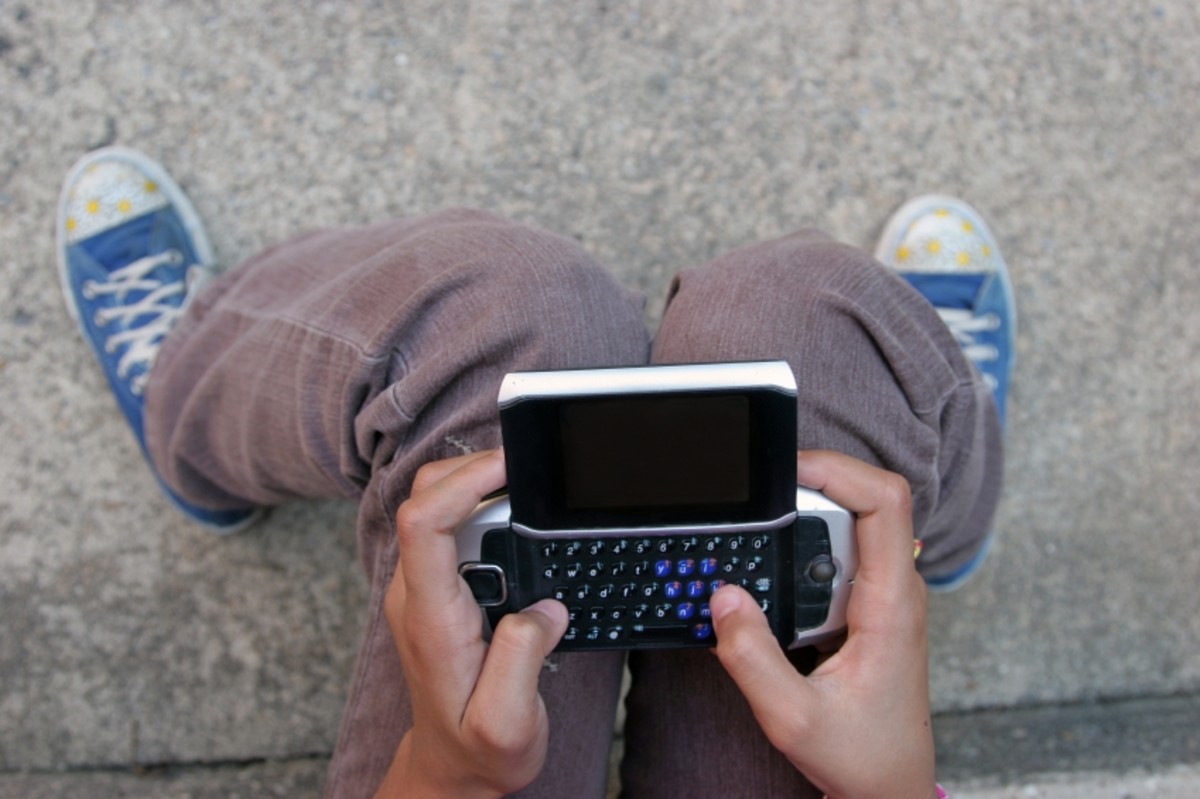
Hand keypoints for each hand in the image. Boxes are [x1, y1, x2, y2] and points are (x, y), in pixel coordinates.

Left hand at [374, 450, 566, 798]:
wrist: (453, 768)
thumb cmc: (478, 748)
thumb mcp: (507, 721)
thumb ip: (523, 658)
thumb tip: (544, 607)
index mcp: (431, 617)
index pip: (423, 525)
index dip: (462, 483)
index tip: (508, 467)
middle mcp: (416, 593)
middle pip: (425, 499)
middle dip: (474, 471)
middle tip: (529, 474)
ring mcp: (422, 589)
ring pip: (434, 506)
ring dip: (478, 485)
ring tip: (527, 490)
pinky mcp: (437, 589)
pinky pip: (449, 527)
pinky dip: (480, 506)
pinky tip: (514, 514)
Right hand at [709, 449, 935, 798]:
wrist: (892, 789)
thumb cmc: (862, 758)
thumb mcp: (793, 717)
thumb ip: (752, 657)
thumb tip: (723, 597)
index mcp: (891, 604)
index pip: (886, 501)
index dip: (840, 469)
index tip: (789, 470)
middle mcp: (896, 589)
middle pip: (865, 499)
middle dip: (812, 487)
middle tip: (761, 502)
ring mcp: (885, 596)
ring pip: (851, 523)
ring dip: (806, 519)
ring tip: (764, 533)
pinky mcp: (869, 606)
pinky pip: (841, 552)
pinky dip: (804, 546)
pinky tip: (774, 573)